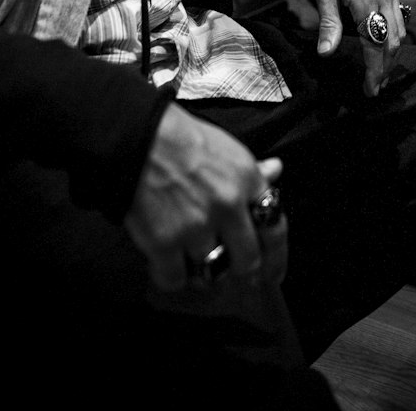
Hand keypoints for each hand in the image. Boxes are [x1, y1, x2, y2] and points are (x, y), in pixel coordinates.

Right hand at [123, 102, 286, 291]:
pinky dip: (169, 275)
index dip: (276, 258)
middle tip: (225, 266)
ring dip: (200, 268)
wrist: (139, 137)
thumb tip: (276, 170)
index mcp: (247, 180)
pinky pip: (175, 279)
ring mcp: (197, 226)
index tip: (271, 274)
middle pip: (247, 260)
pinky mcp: (165, 242)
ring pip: (210, 272)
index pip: (275, 229)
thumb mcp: (226, 147)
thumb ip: (252, 169)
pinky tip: (164, 260)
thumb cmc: (182, 139)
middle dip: (238, 268)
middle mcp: (228, 206)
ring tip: (188, 252)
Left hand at [309, 0, 404, 96]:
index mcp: (365, 0)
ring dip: (392, 56)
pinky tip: (386, 47)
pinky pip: (400, 18)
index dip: (374, 71)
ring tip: (381, 73)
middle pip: (392, 43)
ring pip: (400, 32)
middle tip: (375, 88)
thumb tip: (326, 53)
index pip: (375, 46)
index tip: (370, 90)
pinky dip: (395, 38)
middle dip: (385, 69)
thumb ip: (329, 23)